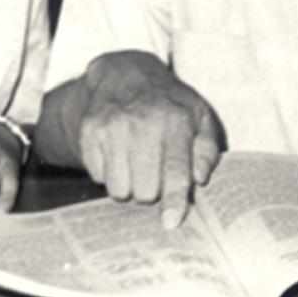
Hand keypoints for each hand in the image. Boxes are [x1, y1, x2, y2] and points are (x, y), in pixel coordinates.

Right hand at [77, 51, 222, 228]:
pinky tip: (116, 152)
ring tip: (135, 164)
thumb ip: (207, 149)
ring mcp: (112, 126)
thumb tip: (201, 177)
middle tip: (153, 173)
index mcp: (176, 121)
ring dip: (128, 184)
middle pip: (145, 190)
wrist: (124, 73)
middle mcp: (143, 123)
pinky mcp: (90, 131)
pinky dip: (108, 172)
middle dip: (151, 191)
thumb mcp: (199, 117)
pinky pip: (98, 176)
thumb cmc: (169, 103)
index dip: (173, 201)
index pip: (176, 171)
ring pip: (118, 188)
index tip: (170, 223)